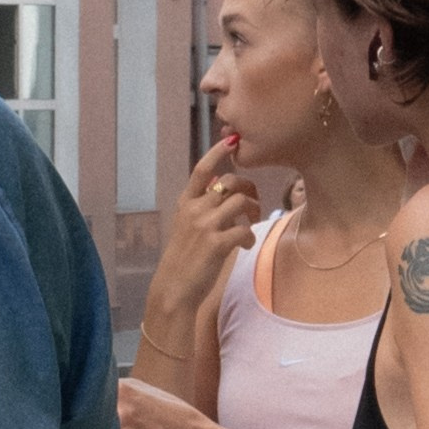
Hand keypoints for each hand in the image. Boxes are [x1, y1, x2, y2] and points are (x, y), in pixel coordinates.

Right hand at [143, 139, 258, 326]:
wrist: (175, 288)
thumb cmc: (185, 258)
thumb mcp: (187, 226)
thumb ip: (202, 205)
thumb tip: (220, 184)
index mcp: (186, 203)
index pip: (202, 170)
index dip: (218, 153)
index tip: (232, 140)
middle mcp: (194, 210)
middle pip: (230, 183)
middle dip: (248, 190)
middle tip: (253, 205)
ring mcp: (205, 226)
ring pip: (240, 202)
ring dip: (252, 212)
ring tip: (251, 225)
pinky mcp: (216, 244)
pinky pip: (244, 230)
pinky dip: (249, 237)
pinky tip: (245, 245)